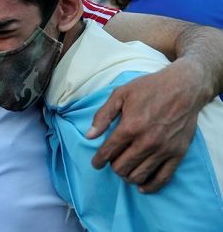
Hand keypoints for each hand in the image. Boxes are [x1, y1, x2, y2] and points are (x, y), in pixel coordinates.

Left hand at [87, 59, 207, 191]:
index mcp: (130, 126)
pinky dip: (149, 186)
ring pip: (139, 175)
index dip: (98, 160)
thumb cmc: (149, 88)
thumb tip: (89, 135)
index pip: (108, 151)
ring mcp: (163, 149)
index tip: (96, 163)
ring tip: (125, 169)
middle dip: (113, 167)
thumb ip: (103, 116)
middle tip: (113, 161)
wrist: (183, 88)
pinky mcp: (177, 154)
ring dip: (128, 176)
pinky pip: (162, 178)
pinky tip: (141, 186)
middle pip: (122, 167)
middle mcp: (146, 141)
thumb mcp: (120, 94)